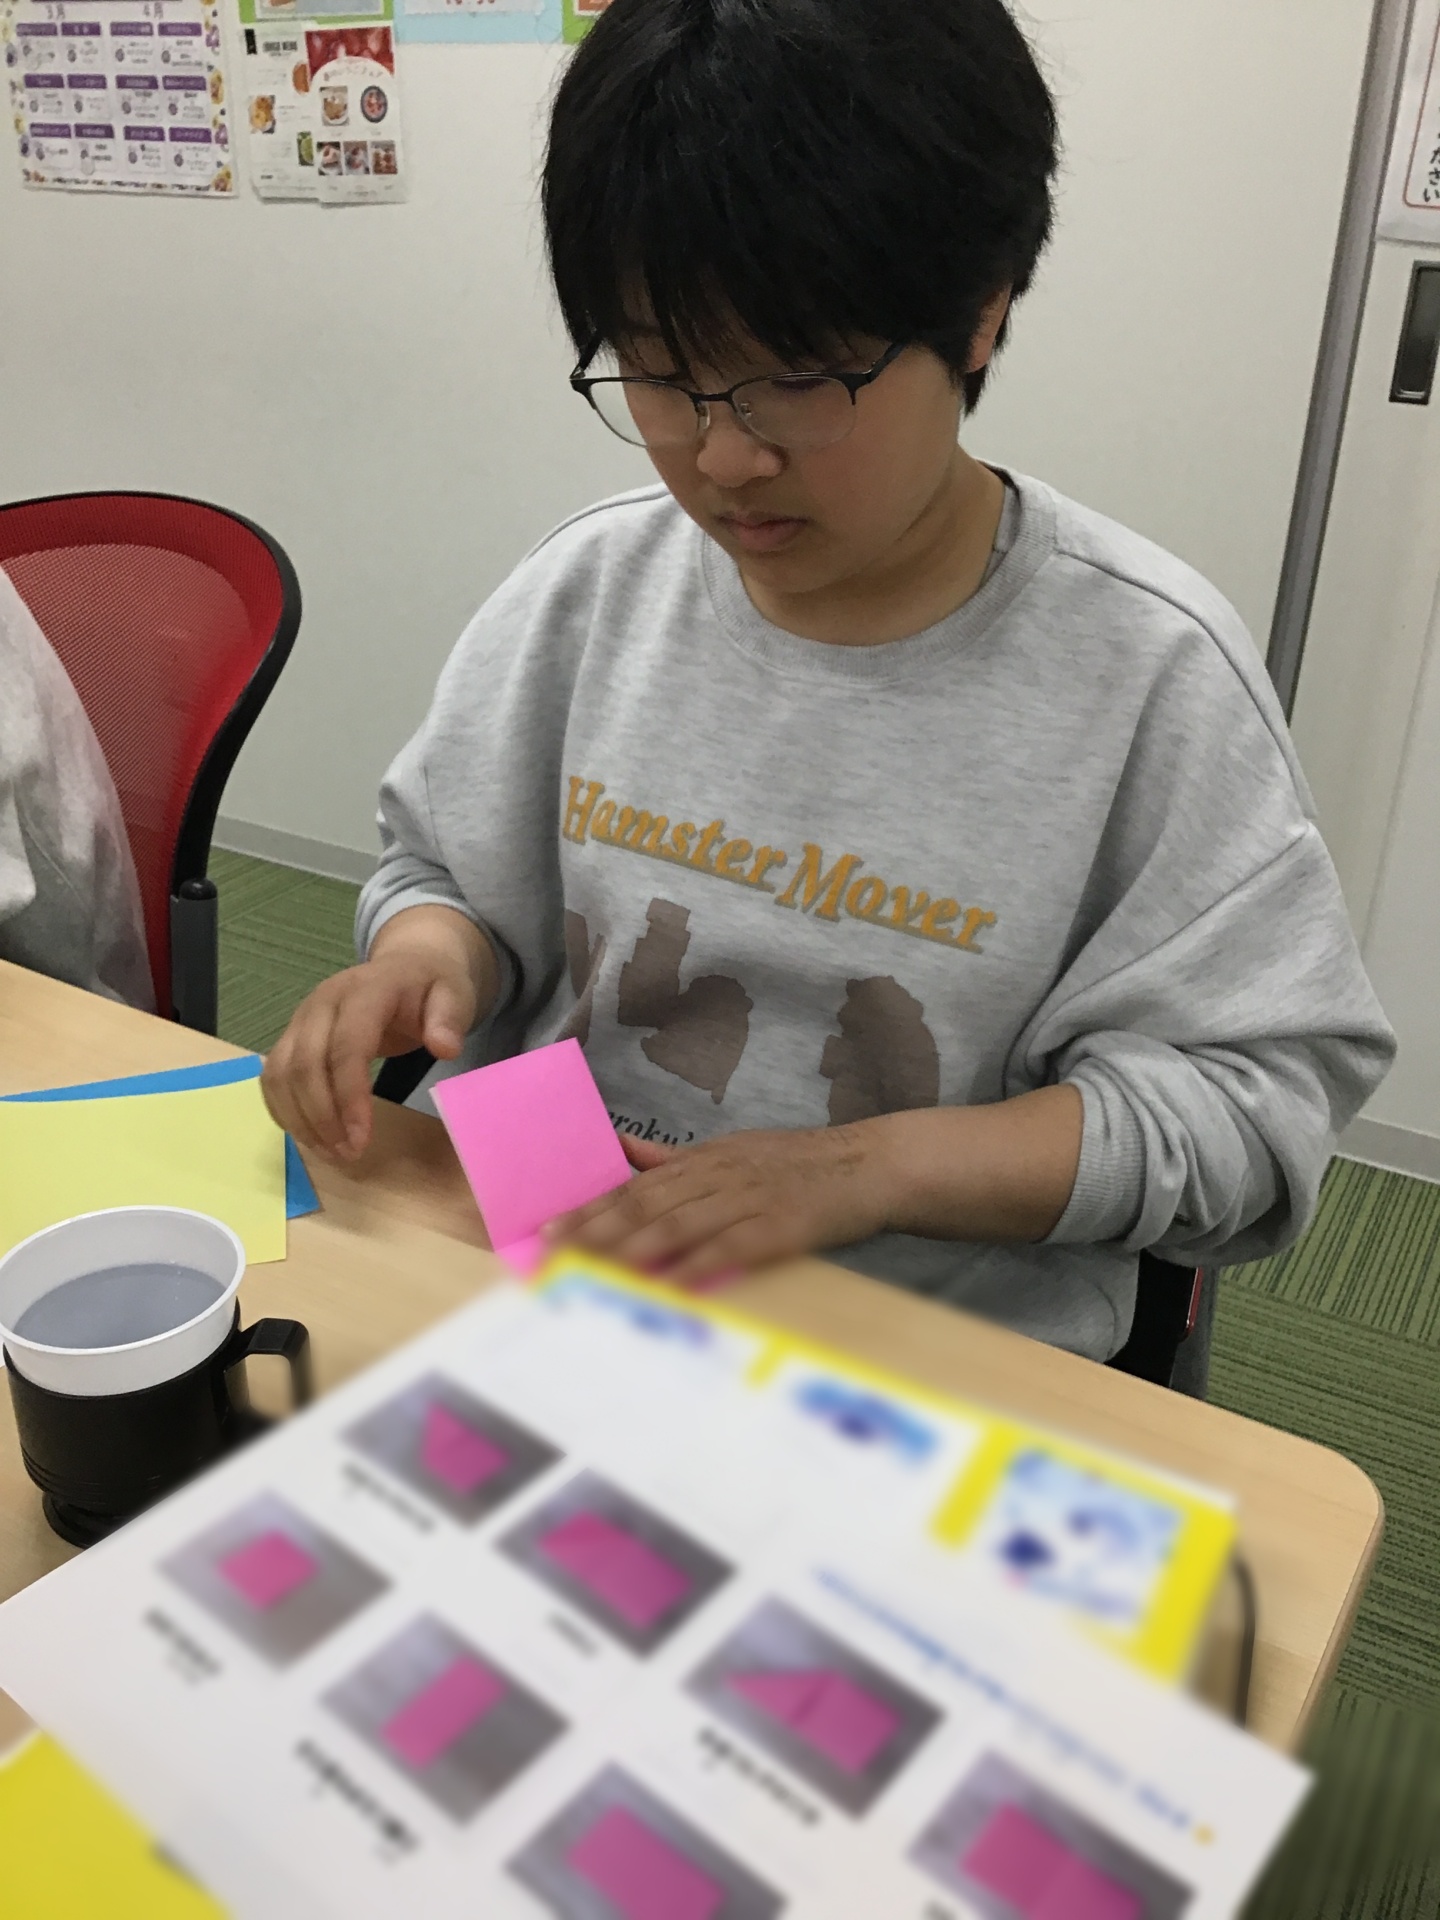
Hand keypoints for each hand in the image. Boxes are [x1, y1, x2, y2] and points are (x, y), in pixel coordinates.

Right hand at [261, 905, 494, 1161]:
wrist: (406, 966)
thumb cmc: (431, 987)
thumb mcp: (455, 995)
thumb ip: (450, 1019)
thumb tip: (444, 1048)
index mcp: (365, 990)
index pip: (346, 1046)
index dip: (349, 1096)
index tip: (361, 1138)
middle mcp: (322, 1002)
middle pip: (305, 1064)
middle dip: (322, 1117)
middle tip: (348, 1155)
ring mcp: (301, 1018)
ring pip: (280, 1074)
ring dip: (299, 1119)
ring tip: (331, 1153)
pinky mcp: (291, 1035)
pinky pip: (273, 1077)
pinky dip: (285, 1110)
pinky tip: (310, 1136)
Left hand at [547, 1125, 891, 1284]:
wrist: (867, 1164)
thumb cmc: (794, 1163)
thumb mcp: (729, 1149)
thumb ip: (672, 1159)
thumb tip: (618, 1147)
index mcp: (703, 1160)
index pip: (634, 1186)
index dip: (590, 1208)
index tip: (548, 1229)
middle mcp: (718, 1176)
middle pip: (646, 1204)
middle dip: (596, 1230)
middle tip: (555, 1253)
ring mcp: (749, 1200)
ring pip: (681, 1224)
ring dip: (634, 1248)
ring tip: (596, 1270)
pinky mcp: (780, 1227)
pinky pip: (732, 1246)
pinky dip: (699, 1264)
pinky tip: (671, 1282)